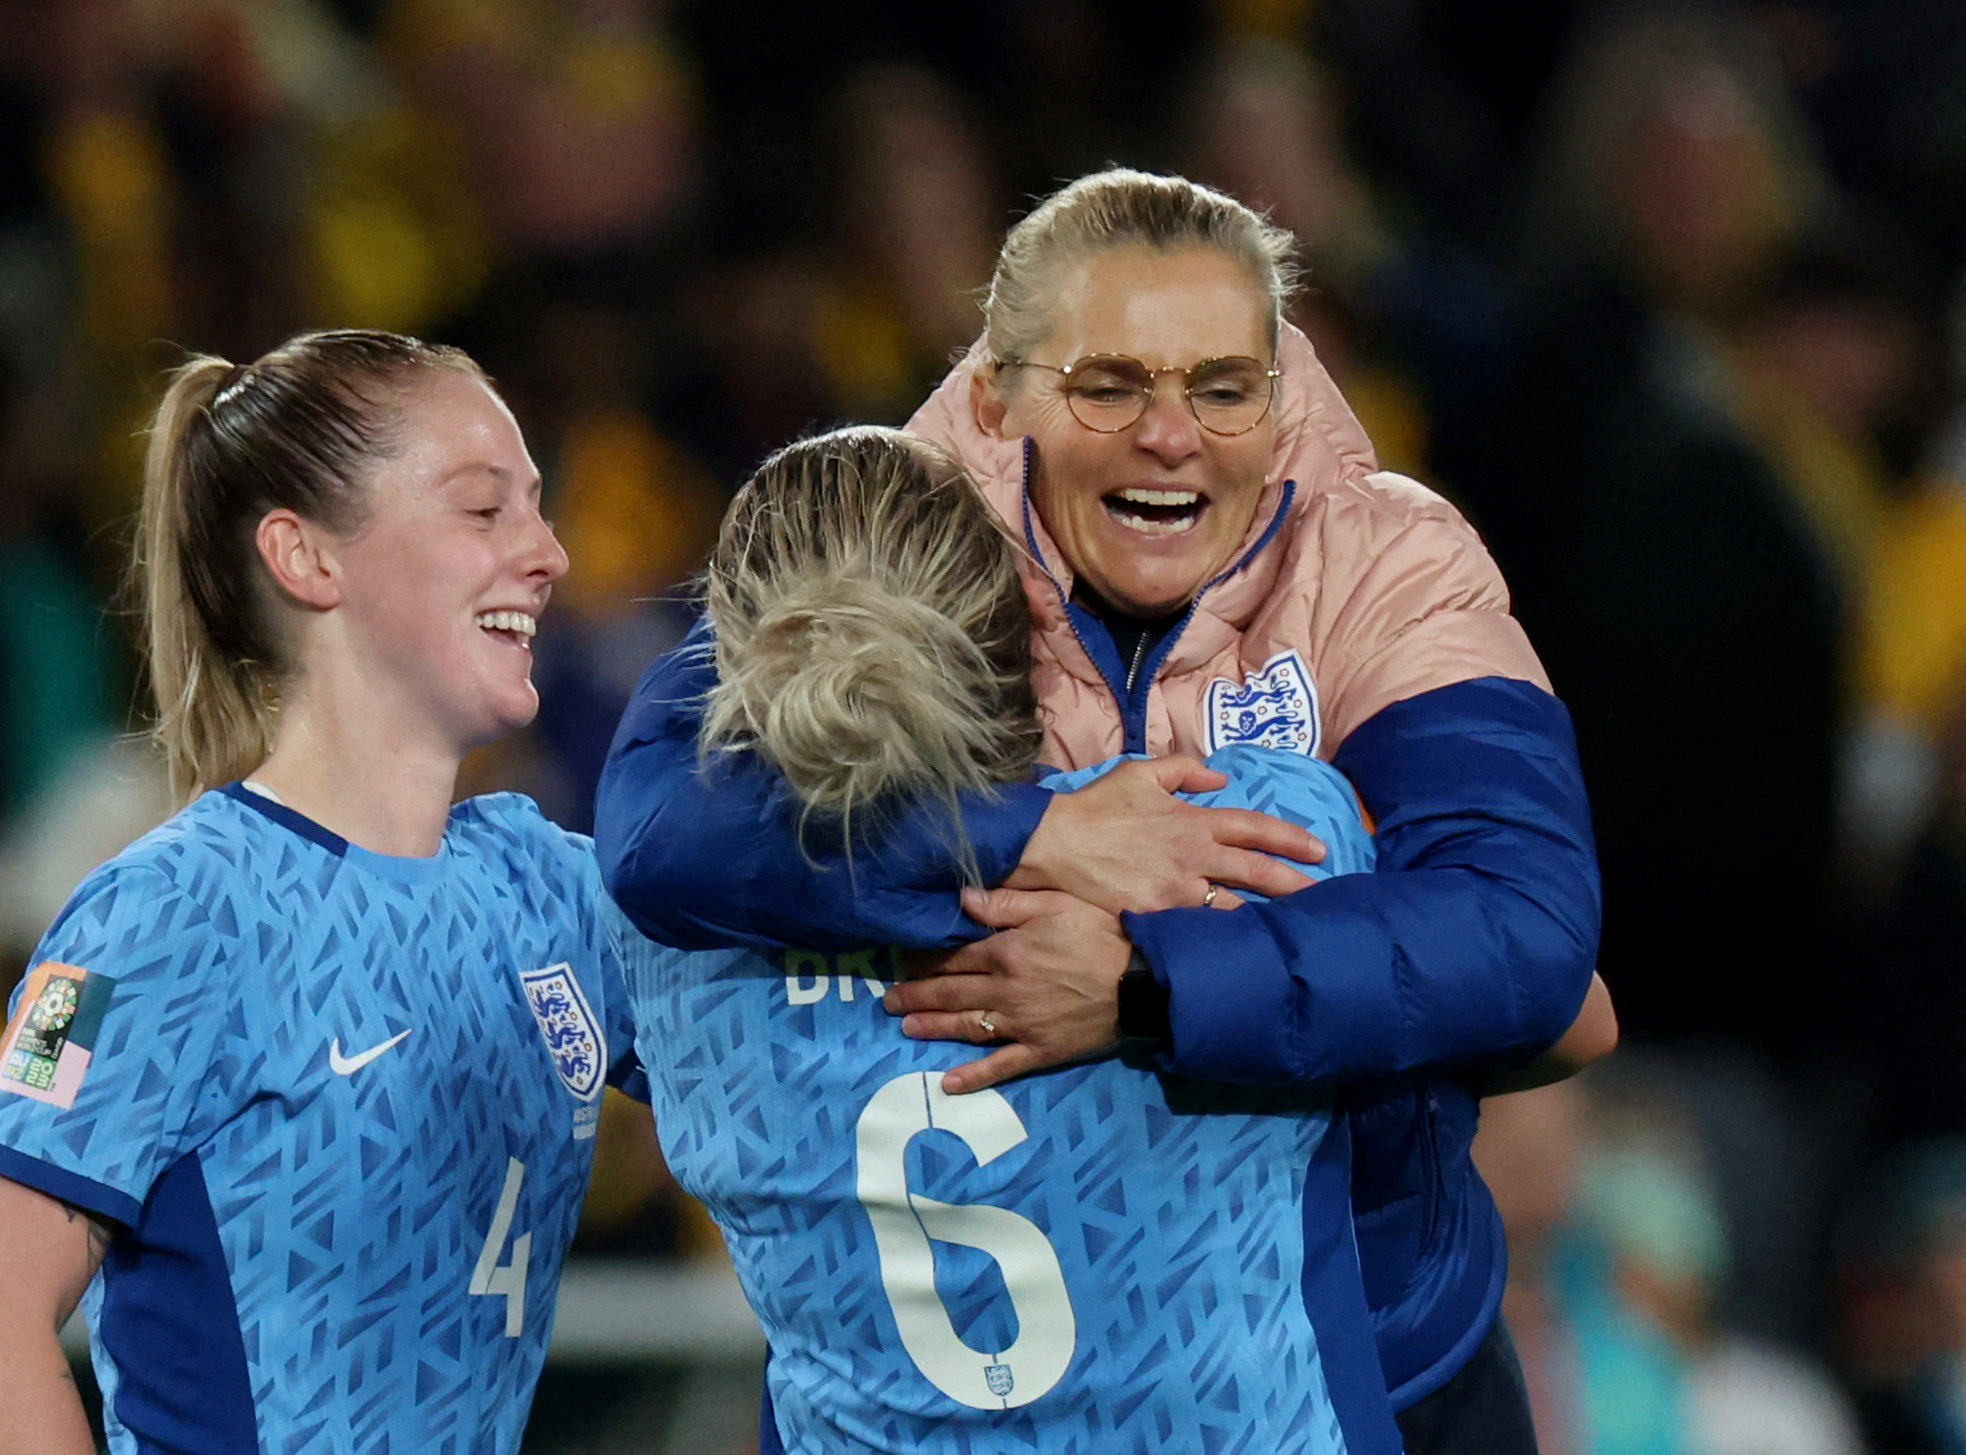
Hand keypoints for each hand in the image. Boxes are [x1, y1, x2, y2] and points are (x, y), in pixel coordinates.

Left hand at [884, 887, 1131, 1093]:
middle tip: (887, 1001)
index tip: (902, 962)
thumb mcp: (1055, 904)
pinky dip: (973, 1077)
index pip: (955, 957)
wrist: (1142, 983)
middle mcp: (1005, 991)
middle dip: (917, 996)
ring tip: (905, 1028)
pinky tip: (947, 1084)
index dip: (926, 960)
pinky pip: (1001, 1067)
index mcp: (1006, 953)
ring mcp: (1021, 1025)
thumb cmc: (1100, 935)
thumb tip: (962, 899)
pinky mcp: (1041, 1051)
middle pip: (952, 993)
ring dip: (933, 1028)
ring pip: (967, 1027)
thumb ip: (1006, 904)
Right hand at [1008, 755, 1323, 912]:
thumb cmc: (1095, 807)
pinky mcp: (1157, 918)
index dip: (1289, 839)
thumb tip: (1220, 777)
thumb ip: (1183, 770)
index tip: (1317, 850)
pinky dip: (1221, 937)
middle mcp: (1193, 857)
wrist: (1055, 845)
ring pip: (1234, 907)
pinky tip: (1241, 949)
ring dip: (1265, 917)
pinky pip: (1197, 929)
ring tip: (1291, 930)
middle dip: (1295, 884)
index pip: (1254, 828)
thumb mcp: (1139, 773)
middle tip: (1323, 895)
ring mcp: (1176, 892)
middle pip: (1257, 872)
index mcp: (1193, 821)